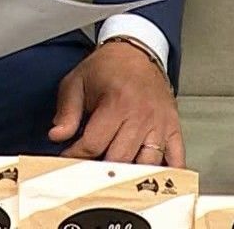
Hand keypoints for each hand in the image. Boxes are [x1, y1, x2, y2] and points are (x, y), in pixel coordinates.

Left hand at [50, 41, 184, 166]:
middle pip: (119, 158)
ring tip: (114, 178)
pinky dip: (169, 172)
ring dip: (129, 174)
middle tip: (87, 171)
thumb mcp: (78, 81)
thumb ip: (67, 111)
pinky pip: (176, 156)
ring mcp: (160, 122)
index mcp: (117, 102)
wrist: (137, 51)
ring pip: (146, 163)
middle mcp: (141, 114)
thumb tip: (57, 136)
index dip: (76, 156)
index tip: (67, 159)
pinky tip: (156, 181)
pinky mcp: (173, 126)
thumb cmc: (108, 67)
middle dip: (100, 169)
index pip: (93, 144)